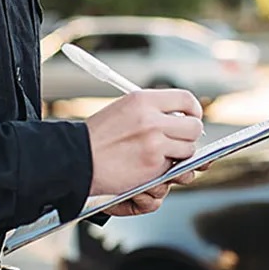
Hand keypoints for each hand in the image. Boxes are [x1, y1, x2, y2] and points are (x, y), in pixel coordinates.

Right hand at [85, 89, 202, 215]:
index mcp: (142, 100)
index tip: (192, 118)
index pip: (186, 99)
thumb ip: (153, 111)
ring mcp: (154, 142)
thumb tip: (184, 119)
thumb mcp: (124, 110)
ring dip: (179, 155)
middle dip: (189, 136)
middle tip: (178, 141)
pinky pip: (174, 168)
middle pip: (194, 126)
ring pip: (189, 149)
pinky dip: (166, 170)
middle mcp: (151, 118)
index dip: (194, 110)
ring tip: (159, 155)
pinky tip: (148, 166)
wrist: (74, 161)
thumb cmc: (97, 138)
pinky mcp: (153, 165)